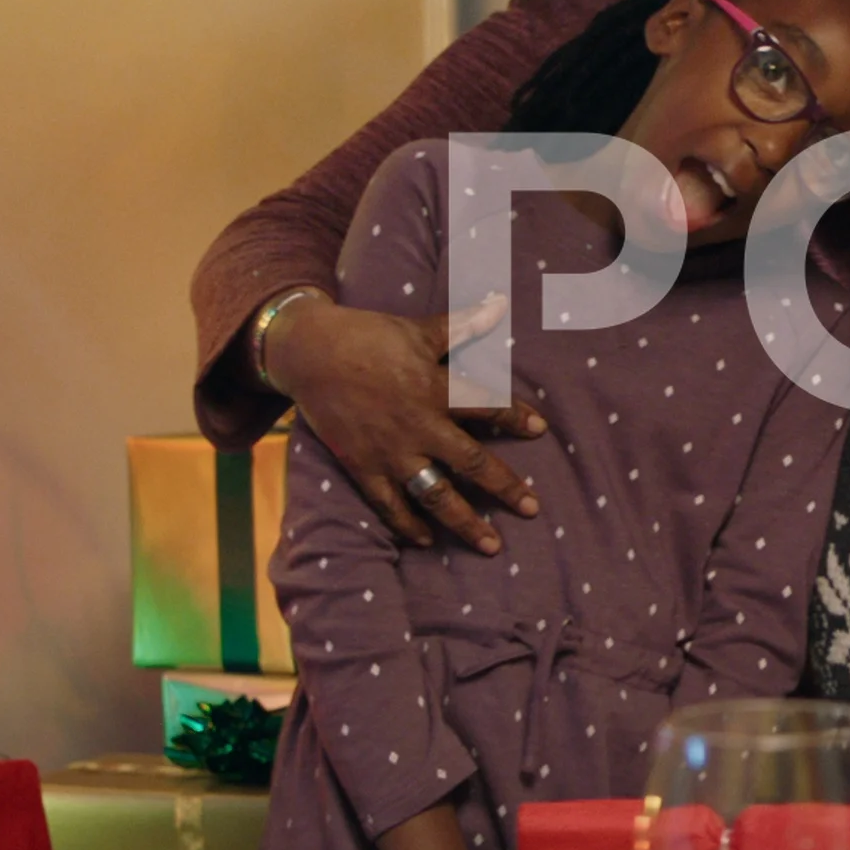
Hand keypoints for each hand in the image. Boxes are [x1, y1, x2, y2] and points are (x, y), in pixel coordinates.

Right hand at [261, 292, 544, 552]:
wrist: (308, 353)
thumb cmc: (367, 337)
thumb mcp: (418, 331)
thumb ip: (462, 326)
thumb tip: (499, 303)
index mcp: (434, 389)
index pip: (487, 406)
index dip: (516, 417)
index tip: (542, 430)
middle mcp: (418, 426)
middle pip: (471, 463)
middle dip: (504, 487)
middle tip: (532, 509)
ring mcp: (390, 452)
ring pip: (435, 494)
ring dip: (465, 521)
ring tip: (491, 546)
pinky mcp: (362, 467)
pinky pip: (389, 505)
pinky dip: (408, 525)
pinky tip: (427, 540)